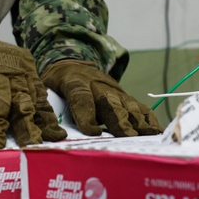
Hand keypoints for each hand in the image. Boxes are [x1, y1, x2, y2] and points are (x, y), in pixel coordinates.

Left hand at [41, 59, 160, 136]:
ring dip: (136, 120)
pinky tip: (156, 130)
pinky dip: (148, 117)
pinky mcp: (123, 94)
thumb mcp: (43, 89)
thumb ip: (44, 106)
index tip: (92, 131)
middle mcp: (96, 83)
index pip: (80, 96)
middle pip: (108, 100)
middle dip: (119, 119)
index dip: (86, 113)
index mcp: (73, 81)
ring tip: (146, 136)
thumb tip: (44, 133)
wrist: (72, 62)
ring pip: (126, 103)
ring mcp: (113, 88)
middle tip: (127, 136)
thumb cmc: (55, 83)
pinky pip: (137, 105)